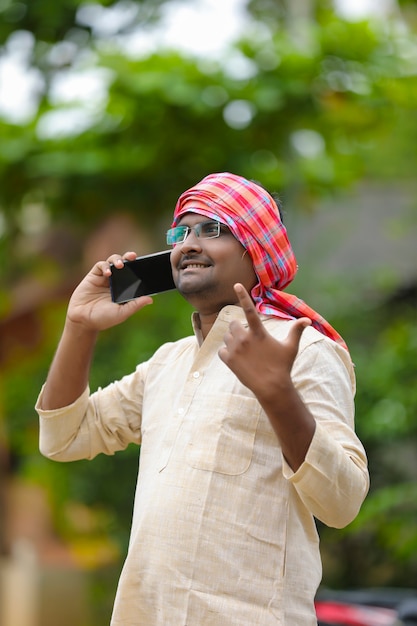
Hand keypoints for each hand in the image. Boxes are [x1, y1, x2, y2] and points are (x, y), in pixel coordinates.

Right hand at [67, 251, 152, 331]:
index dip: (139, 268)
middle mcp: (116, 281)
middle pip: (125, 264)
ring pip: (113, 261)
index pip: (134, 274)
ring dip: (117, 259)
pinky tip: (108, 273)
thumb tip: (150, 299)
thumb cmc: (103, 319)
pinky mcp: (94, 276)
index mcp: (125, 289)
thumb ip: (135, 305)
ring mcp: (105, 278)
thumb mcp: (122, 313)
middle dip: (129, 258)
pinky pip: (101, 265)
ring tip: (121, 265)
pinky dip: (105, 266)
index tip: (146, 264)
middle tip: (133, 257)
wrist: (83, 320)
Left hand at [218, 283, 310, 399]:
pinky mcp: (229, 361)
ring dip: (232, 340)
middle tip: (247, 339)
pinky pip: (222, 350)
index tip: (236, 284)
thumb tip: (307, 320)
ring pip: (226, 336)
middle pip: (233, 324)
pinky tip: (237, 359)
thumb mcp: (291, 347)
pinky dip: (227, 353)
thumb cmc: (283, 366)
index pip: (249, 310)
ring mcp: (235, 350)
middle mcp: (244, 339)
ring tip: (244, 350)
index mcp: (259, 333)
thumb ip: (296, 331)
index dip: (243, 295)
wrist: (271, 388)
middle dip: (238, 328)